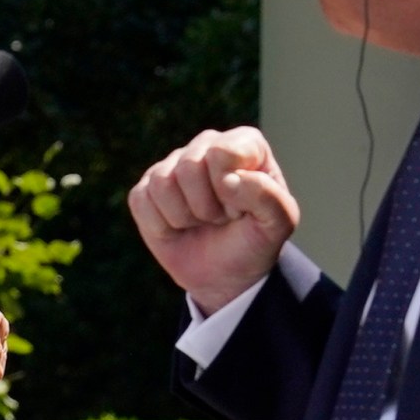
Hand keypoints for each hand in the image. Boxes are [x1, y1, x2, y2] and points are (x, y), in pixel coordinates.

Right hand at [128, 127, 301, 313]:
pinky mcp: (146, 189)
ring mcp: (172, 166)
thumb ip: (269, 197)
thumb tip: (228, 181)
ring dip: (184, 217)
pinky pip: (141, 201)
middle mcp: (206, 145)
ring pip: (163, 184)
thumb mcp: (278, 224)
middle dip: (206, 207)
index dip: (230, 190)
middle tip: (221, 218)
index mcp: (243, 144)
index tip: (242, 209)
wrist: (225, 275)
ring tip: (201, 222)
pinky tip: (178, 227)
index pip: (222, 152)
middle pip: (189, 167)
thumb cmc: (253, 242)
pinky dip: (160, 226)